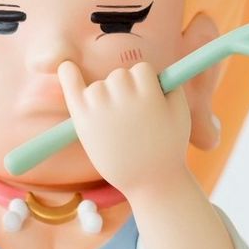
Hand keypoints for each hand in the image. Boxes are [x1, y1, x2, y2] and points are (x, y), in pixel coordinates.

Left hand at [57, 61, 190, 194]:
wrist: (149, 182)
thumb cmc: (168, 149)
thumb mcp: (181, 115)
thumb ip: (173, 87)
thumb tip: (159, 69)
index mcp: (148, 91)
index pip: (142, 69)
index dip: (145, 84)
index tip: (148, 104)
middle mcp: (123, 94)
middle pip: (120, 75)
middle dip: (126, 91)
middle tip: (132, 119)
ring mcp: (100, 105)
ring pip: (100, 85)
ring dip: (106, 96)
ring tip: (115, 124)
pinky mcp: (83, 118)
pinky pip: (71, 85)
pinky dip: (68, 74)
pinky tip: (67, 67)